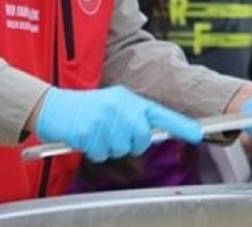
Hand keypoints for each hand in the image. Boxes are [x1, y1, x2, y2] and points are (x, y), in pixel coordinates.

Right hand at [35, 86, 201, 161]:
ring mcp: (105, 118)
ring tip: (96, 134)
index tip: (198, 134)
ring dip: (109, 148)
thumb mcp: (114, 104)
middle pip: (142, 139)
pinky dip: (93, 151)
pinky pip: (101, 153)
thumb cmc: (87, 109)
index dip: (181, 125)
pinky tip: (85, 138)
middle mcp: (120, 106)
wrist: (53, 105)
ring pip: (121, 149)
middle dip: (130, 143)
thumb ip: (135, 116)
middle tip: (113, 134)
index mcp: (129, 99)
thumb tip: (154, 134)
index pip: (161, 114)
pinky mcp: (89, 130)